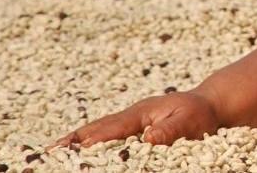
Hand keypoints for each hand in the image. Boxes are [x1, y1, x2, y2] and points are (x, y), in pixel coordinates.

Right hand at [50, 91, 220, 148]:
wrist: (208, 105)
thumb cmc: (200, 114)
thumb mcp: (190, 121)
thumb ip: (170, 130)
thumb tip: (148, 139)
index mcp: (142, 112)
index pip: (114, 128)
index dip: (95, 139)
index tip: (75, 149)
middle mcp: (131, 115)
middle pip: (97, 127)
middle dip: (73, 139)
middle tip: (48, 151)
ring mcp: (130, 120)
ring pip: (97, 130)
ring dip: (76, 140)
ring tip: (52, 151)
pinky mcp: (132, 127)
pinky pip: (106, 134)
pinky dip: (88, 140)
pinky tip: (77, 150)